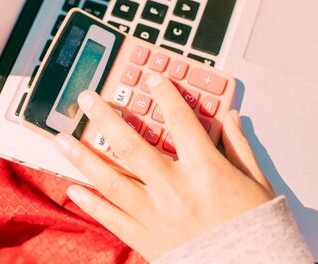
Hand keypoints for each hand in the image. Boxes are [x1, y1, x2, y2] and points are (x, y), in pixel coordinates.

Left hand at [54, 73, 274, 261]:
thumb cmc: (254, 229)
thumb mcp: (255, 181)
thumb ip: (239, 146)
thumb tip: (231, 118)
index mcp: (204, 170)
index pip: (179, 120)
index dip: (165, 95)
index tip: (152, 80)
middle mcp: (173, 188)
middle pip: (130, 144)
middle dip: (105, 117)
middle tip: (88, 100)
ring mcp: (155, 214)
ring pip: (110, 178)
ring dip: (82, 157)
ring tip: (62, 139)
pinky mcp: (146, 238)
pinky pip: (111, 217)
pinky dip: (90, 202)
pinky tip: (73, 188)